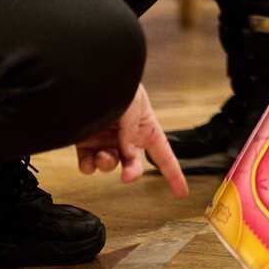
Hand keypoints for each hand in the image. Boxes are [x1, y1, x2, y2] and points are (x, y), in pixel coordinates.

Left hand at [75, 83, 187, 197]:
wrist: (90, 76)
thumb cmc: (118, 85)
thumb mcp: (133, 108)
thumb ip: (131, 135)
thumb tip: (127, 156)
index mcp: (146, 127)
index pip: (164, 155)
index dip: (174, 174)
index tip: (181, 192)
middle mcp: (127, 136)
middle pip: (134, 164)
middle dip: (132, 172)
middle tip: (128, 177)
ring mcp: (106, 140)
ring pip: (111, 164)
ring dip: (109, 164)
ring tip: (103, 155)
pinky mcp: (86, 141)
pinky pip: (89, 163)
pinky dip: (89, 165)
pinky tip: (88, 158)